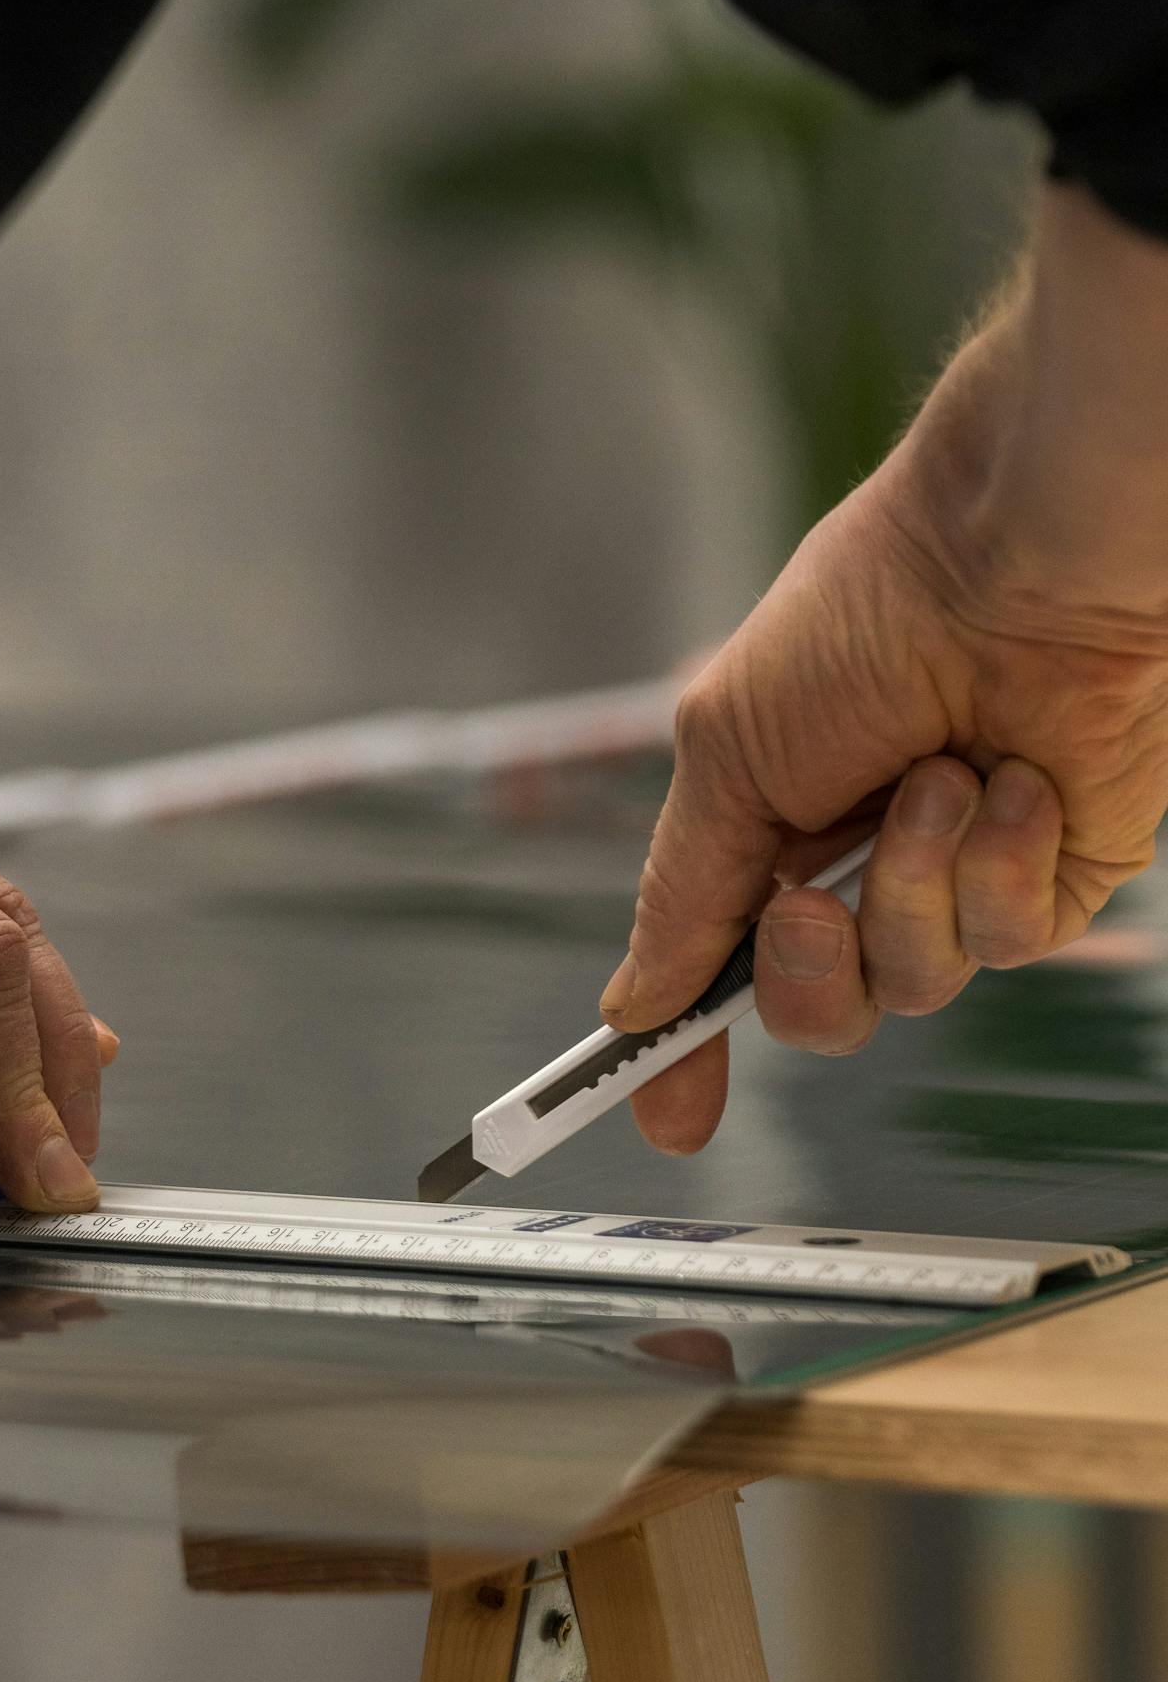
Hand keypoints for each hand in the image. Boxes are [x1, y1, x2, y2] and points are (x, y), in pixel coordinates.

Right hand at [607, 183, 1167, 1150]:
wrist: (1017, 561)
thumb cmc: (857, 623)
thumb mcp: (724, 753)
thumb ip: (679, 896)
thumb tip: (631, 1003)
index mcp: (767, 830)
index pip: (716, 968)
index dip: (686, 1049)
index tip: (662, 1120)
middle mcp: (856, 865)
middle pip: (816, 1008)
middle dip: (806, 972)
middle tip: (807, 901)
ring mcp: (953, 875)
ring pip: (913, 982)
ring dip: (913, 884)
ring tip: (940, 775)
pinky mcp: (1050, 876)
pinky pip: (1007, 939)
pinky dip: (996, 863)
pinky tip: (1010, 781)